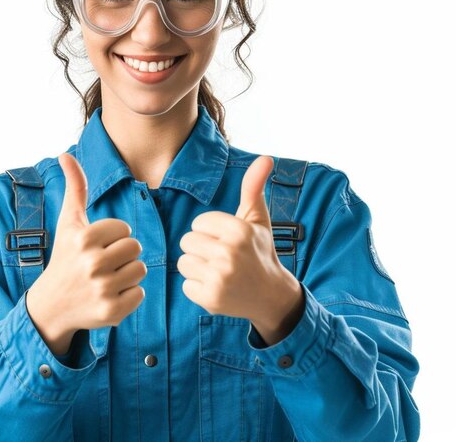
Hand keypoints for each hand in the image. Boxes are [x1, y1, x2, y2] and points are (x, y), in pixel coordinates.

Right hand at [26, 152, 146, 347]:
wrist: (51, 305)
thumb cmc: (64, 256)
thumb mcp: (68, 221)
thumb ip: (75, 187)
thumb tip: (65, 155)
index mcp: (83, 238)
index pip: (125, 228)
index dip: (113, 236)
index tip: (96, 246)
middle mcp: (91, 264)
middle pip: (135, 248)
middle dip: (122, 254)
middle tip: (102, 263)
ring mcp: (101, 290)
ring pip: (140, 270)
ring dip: (127, 274)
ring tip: (105, 278)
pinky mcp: (111, 312)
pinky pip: (140, 293)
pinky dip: (129, 295)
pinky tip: (108, 295)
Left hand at [177, 155, 304, 344]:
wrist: (271, 296)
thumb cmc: (260, 251)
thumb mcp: (258, 219)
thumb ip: (254, 187)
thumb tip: (265, 158)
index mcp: (238, 230)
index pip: (197, 223)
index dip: (209, 231)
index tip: (227, 241)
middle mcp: (229, 253)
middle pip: (187, 241)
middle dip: (201, 249)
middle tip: (223, 258)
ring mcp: (220, 277)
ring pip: (184, 262)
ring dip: (198, 268)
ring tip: (219, 272)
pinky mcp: (211, 298)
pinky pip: (186, 284)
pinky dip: (198, 287)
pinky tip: (218, 288)